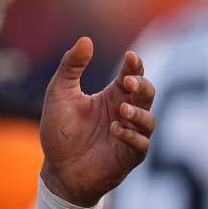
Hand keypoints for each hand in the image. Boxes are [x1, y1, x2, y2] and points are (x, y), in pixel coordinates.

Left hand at [39, 37, 155, 206]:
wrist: (57, 169)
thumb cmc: (60, 130)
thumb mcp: (59, 93)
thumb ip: (71, 67)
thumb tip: (86, 39)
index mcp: (112, 95)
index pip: (132, 74)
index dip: (135, 65)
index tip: (130, 57)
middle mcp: (125, 113)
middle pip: (147, 93)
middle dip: (142, 86)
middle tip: (128, 82)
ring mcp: (130, 135)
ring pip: (149, 120)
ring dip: (138, 113)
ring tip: (121, 110)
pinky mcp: (129, 156)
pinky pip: (141, 145)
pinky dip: (132, 136)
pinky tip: (116, 130)